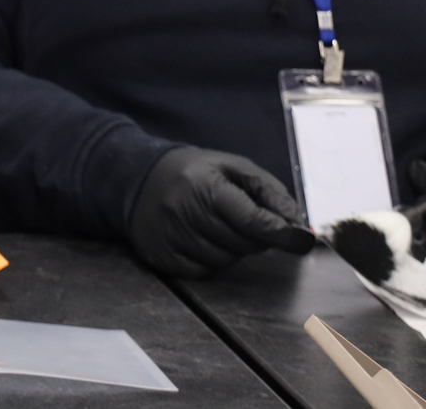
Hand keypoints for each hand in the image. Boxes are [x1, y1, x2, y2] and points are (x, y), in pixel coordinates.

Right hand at [128, 146, 315, 276]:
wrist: (137, 177)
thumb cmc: (195, 172)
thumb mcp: (233, 167)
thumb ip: (270, 193)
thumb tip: (298, 227)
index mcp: (204, 186)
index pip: (252, 220)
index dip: (281, 233)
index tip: (302, 241)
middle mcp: (183, 212)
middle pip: (242, 244)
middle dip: (253, 236)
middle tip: (242, 220)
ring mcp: (170, 236)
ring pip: (225, 260)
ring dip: (231, 249)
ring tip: (216, 226)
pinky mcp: (161, 256)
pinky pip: (204, 271)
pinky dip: (211, 260)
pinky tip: (201, 239)